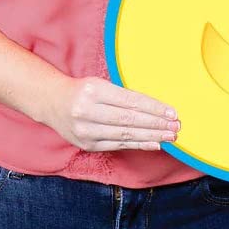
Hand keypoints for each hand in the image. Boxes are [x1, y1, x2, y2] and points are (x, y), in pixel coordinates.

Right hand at [40, 74, 180, 151]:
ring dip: (151, 136)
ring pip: (125, 135)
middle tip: (176, 127)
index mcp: (94, 90)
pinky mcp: (87, 144)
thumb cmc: (83, 90)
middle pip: (129, 120)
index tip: (172, 112)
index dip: (153, 108)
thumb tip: (155, 109)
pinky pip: (117, 145)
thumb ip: (123, 95)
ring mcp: (86, 130)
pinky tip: (154, 144)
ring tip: (170, 136)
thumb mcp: (100, 84)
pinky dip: (138, 145)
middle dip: (156, 124)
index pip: (130, 101)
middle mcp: (88, 111)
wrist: (53, 103)